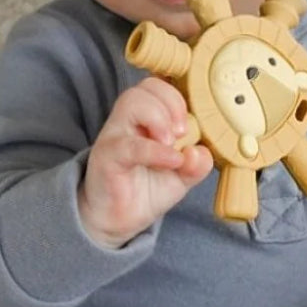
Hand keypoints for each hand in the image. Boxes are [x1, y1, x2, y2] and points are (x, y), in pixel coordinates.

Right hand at [79, 77, 212, 248]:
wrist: (119, 221)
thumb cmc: (147, 189)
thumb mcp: (182, 175)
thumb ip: (197, 162)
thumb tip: (198, 151)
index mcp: (146, 117)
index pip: (159, 85)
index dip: (178, 97)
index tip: (188, 127)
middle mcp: (127, 120)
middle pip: (146, 86)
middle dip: (172, 103)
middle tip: (182, 134)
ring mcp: (114, 135)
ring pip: (132, 102)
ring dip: (159, 118)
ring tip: (171, 145)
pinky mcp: (107, 157)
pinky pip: (130, 144)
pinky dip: (156, 151)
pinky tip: (172, 161)